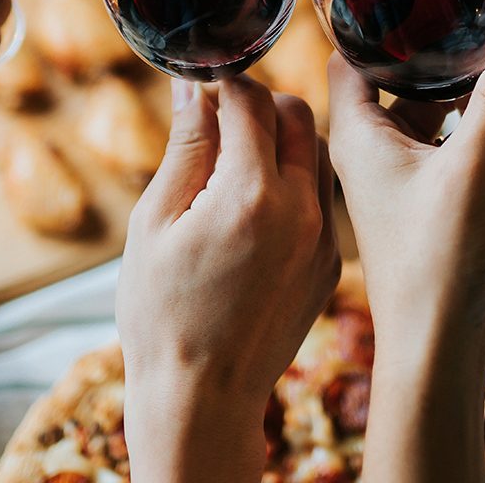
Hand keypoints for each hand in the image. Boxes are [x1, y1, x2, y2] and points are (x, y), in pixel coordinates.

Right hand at [119, 76, 339, 482]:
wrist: (202, 399)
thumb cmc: (162, 313)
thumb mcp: (155, 222)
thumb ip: (185, 147)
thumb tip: (192, 86)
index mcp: (252, 193)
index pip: (252, 100)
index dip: (223, 85)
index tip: (203, 87)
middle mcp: (301, 208)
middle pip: (297, 115)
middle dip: (259, 104)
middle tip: (220, 120)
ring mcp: (322, 237)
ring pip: (318, 151)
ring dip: (284, 139)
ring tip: (238, 161)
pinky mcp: (329, 262)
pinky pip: (322, 196)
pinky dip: (296, 182)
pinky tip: (258, 203)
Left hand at [328, 39, 484, 482]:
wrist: (440, 352)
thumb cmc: (433, 261)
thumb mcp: (471, 169)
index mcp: (358, 135)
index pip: (354, 60)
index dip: (380, 28)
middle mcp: (379, 153)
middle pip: (419, 89)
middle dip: (470, 69)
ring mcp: (415, 183)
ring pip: (460, 128)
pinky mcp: (447, 210)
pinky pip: (481, 161)